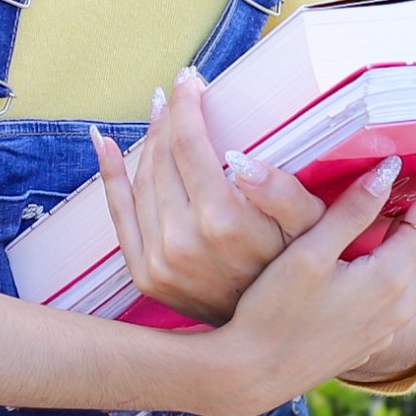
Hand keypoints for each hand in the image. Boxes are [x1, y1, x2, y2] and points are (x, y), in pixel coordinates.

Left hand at [93, 77, 326, 326]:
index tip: (191, 79)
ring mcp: (158, 261)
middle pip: (163, 156)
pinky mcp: (145, 274)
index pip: (190, 144)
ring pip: (142, 179)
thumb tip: (241, 160)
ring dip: (146, 139)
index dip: (187, 105)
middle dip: (168, 116)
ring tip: (159, 113)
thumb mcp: (312, 230)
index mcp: (222, 223)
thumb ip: (282, 193)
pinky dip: (110, 176)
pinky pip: (119, 214)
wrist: (271, 336)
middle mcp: (182, 242)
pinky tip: (103, 144)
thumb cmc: (300, 270)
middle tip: (176, 91)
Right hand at [197, 136, 415, 415]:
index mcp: (390, 277)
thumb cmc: (272, 312)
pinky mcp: (372, 334)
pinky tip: (406, 244)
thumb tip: (390, 169)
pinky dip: (415, 252)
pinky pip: (407, 282)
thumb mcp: (309, 255)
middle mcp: (401, 303)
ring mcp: (389, 323)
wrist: (253, 377)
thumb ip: (351, 212)